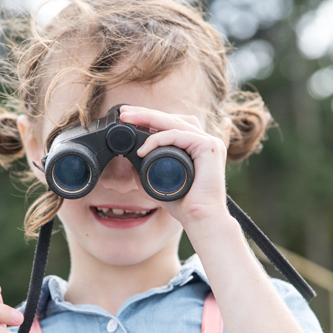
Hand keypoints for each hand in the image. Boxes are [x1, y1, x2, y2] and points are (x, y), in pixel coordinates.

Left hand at [118, 105, 229, 232]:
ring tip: (127, 119)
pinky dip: (158, 139)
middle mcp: (203, 141)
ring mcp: (208, 142)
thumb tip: (130, 158)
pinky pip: (178, 135)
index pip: (171, 124)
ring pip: (174, 122)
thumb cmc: (185, 204)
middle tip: (123, 113)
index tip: (127, 117)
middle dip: (145, 113)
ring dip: (148, 117)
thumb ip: (148, 169)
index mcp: (195, 146)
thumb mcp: (159, 182)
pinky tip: (143, 148)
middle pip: (172, 118)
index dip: (149, 118)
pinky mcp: (209, 147)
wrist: (201, 219)